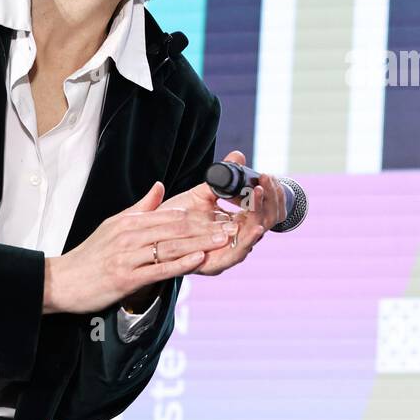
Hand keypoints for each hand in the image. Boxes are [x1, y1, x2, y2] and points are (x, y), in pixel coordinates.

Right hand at [43, 181, 231, 314]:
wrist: (62, 281)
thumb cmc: (91, 254)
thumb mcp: (114, 224)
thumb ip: (141, 207)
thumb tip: (160, 187)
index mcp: (129, 221)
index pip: (170, 216)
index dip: (198, 216)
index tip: (221, 216)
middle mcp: (130, 236)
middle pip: (175, 229)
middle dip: (206, 227)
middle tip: (232, 226)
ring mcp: (128, 257)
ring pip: (170, 247)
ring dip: (200, 243)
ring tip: (223, 239)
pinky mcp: (127, 278)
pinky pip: (159, 269)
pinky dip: (180, 263)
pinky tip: (198, 259)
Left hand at [158, 150, 285, 275]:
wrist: (148, 241)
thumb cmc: (175, 218)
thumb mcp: (201, 194)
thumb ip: (221, 178)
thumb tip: (238, 155)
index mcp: (236, 224)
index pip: (263, 208)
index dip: (270, 193)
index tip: (266, 176)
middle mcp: (236, 239)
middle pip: (266, 221)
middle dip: (270, 200)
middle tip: (266, 180)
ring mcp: (228, 252)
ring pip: (256, 236)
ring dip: (262, 214)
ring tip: (260, 194)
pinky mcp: (215, 264)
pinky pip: (238, 254)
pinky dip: (249, 239)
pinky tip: (258, 226)